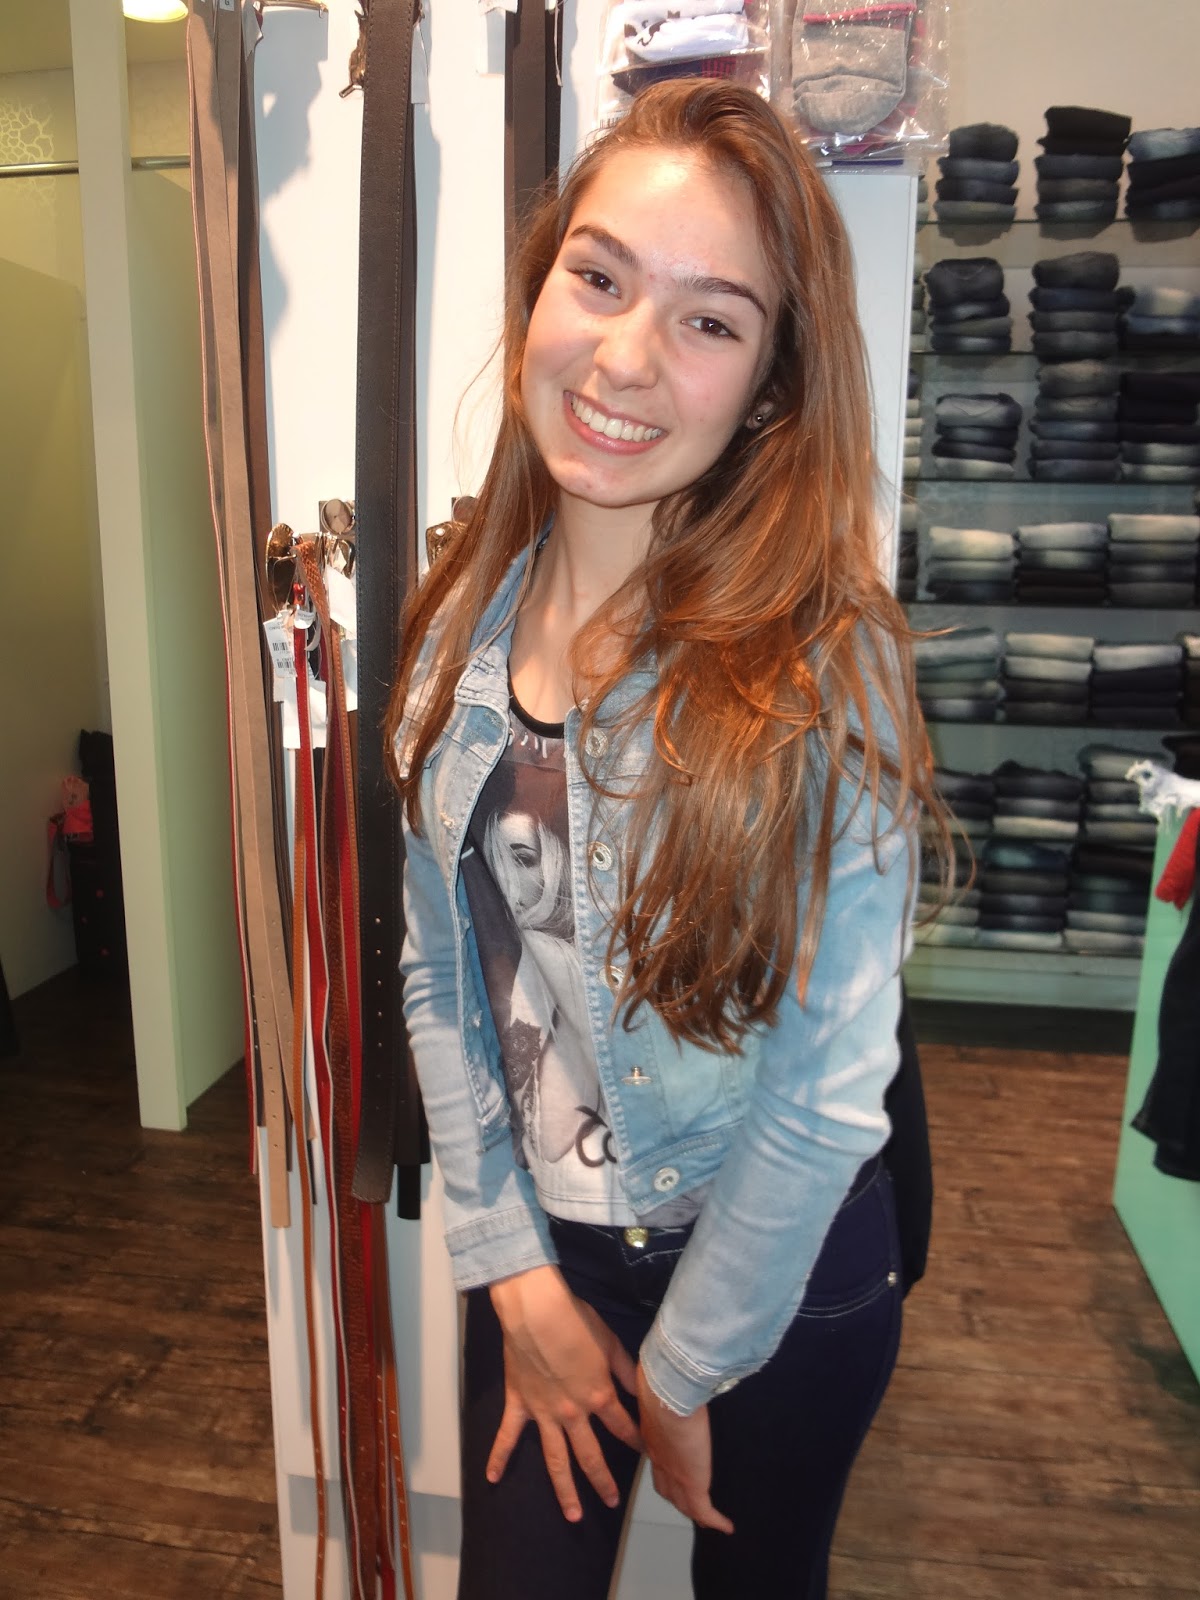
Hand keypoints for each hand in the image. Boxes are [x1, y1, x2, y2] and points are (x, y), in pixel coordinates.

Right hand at [487, 1265, 642, 1521]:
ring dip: (565, 1490)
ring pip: (555, 1459)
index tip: (648, 1456)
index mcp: (598, 1397)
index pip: (623, 1427)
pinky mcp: (519, 1405)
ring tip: (573, 1515)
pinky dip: (499, 1457)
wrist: (537, 1311)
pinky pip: (507, 1436)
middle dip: (604, 1481)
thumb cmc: (576, 1321)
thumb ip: (626, 1371)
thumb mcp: (610, 1343)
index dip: (637, 1442)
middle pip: (591, 1456)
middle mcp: (573, 1414)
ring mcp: (544, 1414)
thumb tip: (642, 1391)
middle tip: (612, 1503)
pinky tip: (493, 1479)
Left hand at [635, 1364, 733, 1533]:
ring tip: (707, 1518)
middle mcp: (660, 1457)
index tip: (672, 1467)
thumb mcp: (670, 1386)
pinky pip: (704, 1510)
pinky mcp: (692, 1483)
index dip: (665, 1466)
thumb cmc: (668, 1381)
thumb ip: (676, 1387)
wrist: (667, 1394)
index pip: (658, 1458)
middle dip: (676, 1495)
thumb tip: (687, 1378)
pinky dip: (714, 1520)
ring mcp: (674, 1473)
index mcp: (653, 1434)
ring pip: (683, 1502)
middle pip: (666, 1486)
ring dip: (693, 1511)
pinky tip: (726, 1527)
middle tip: (689, 1501)